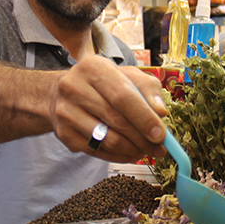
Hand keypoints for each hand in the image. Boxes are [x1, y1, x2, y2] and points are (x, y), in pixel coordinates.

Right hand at [50, 56, 167, 162]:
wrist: (66, 94)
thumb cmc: (104, 84)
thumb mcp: (128, 76)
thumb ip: (148, 90)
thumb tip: (161, 112)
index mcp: (92, 68)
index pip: (122, 97)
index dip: (144, 118)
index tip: (161, 134)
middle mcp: (73, 87)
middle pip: (115, 120)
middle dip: (142, 138)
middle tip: (159, 148)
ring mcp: (65, 112)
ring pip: (106, 140)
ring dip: (132, 150)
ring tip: (146, 150)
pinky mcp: (63, 133)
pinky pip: (97, 151)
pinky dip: (118, 156)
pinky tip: (129, 152)